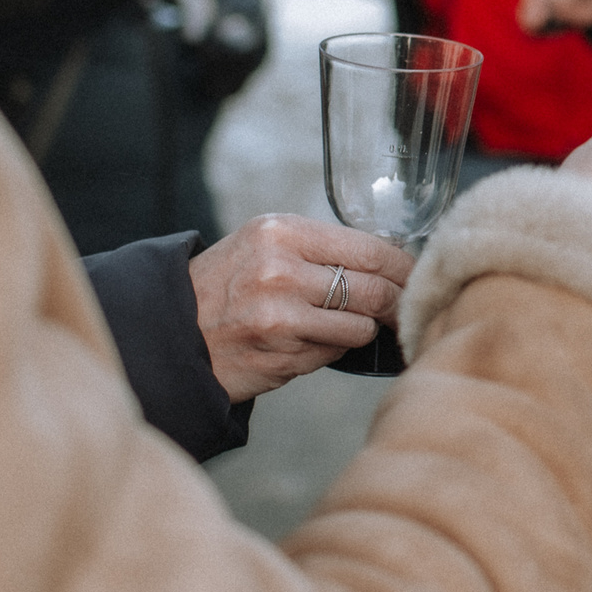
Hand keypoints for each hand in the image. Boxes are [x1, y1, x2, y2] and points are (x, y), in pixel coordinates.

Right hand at [189, 214, 413, 402]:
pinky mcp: (281, 358)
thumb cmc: (226, 283)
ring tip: (343, 324)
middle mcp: (281, 272)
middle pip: (374, 290)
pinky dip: (332, 349)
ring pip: (360, 327)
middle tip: (405, 307)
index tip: (417, 276)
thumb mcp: (265, 244)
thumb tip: (392, 262)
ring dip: (363, 330)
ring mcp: (281, 319)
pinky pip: (333, 353)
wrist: (174, 331)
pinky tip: (307, 341)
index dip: (404, 267)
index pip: (371, 250)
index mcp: (282, 233)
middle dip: (397, 303)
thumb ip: (321, 248)